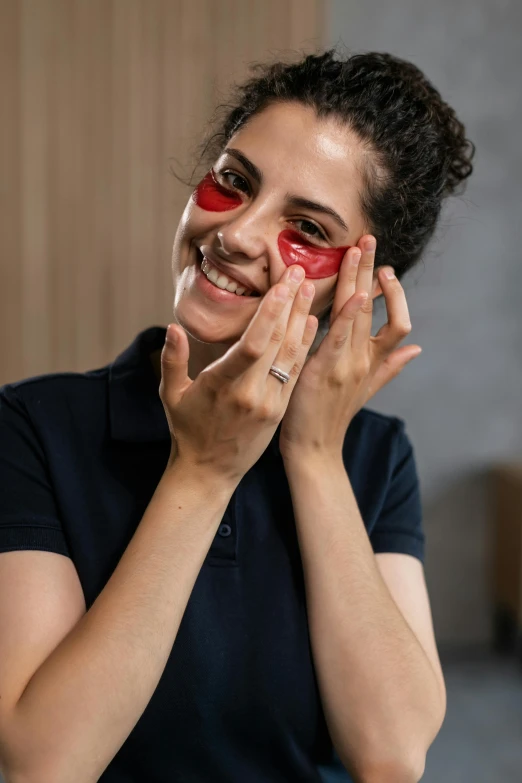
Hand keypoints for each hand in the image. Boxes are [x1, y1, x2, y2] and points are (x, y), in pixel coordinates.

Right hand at [158, 264, 316, 486]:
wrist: (210, 472)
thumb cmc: (187, 430)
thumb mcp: (171, 395)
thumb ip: (172, 360)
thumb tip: (173, 327)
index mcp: (223, 386)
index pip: (252, 344)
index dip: (270, 313)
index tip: (281, 285)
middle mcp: (251, 393)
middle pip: (276, 342)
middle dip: (290, 304)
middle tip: (299, 271)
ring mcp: (270, 403)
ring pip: (291, 354)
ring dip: (302, 319)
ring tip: (309, 287)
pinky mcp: (280, 410)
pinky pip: (295, 372)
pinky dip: (304, 345)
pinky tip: (311, 322)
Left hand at [278, 235, 421, 462]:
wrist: (315, 450)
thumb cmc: (332, 418)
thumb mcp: (365, 391)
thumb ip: (390, 368)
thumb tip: (417, 350)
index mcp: (372, 363)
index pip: (396, 321)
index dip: (395, 295)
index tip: (384, 272)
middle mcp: (364, 360)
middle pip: (378, 308)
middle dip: (373, 272)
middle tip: (370, 239)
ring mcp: (347, 365)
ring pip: (359, 315)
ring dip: (358, 280)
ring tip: (358, 250)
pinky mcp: (325, 371)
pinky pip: (339, 337)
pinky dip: (349, 315)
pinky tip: (353, 293)